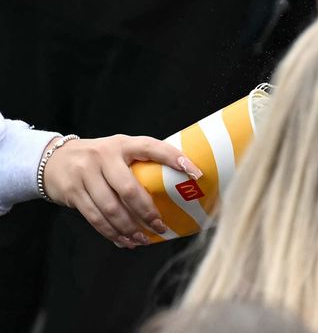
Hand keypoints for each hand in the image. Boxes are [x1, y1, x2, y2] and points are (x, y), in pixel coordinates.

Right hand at [42, 135, 201, 248]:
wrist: (54, 159)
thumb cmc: (99, 157)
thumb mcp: (119, 150)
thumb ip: (140, 161)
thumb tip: (177, 180)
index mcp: (122, 144)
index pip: (152, 147)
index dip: (174, 158)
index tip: (196, 173)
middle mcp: (104, 157)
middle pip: (129, 189)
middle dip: (147, 212)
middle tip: (161, 226)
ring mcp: (86, 174)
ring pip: (111, 208)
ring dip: (129, 228)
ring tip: (144, 239)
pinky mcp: (73, 192)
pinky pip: (95, 218)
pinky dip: (112, 233)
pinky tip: (125, 240)